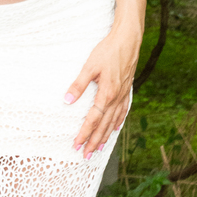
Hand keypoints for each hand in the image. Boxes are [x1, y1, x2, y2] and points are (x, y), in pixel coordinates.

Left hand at [65, 21, 139, 155]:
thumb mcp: (89, 66)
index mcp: (107, 94)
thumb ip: (78, 85)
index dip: (85, 133)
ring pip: (114, 121)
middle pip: (104, 126)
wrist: (128, 40)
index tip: (77, 145)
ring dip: (105, 136)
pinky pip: (122, 111)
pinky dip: (118, 122)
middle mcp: (116, 98)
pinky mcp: (127, 90)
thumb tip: (67, 100)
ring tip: (99, 148)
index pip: (93, 120)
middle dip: (94, 141)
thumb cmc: (107, 51)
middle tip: (86, 155)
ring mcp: (123, 95)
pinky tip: (115, 127)